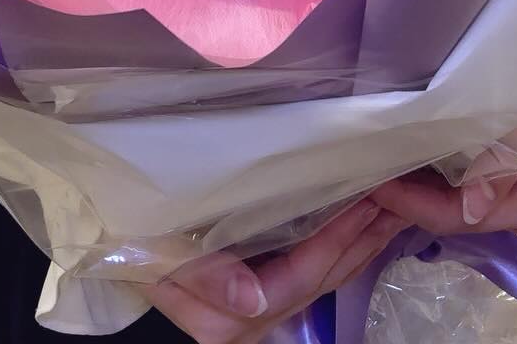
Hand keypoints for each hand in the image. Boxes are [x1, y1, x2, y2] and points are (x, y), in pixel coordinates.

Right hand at [145, 198, 407, 343]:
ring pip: (323, 281)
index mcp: (221, 316)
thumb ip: (203, 278)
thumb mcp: (158, 253)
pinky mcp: (259, 299)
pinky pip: (314, 276)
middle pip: (319, 281)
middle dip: (362, 238)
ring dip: (362, 241)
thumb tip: (253, 303)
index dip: (334, 241)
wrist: (115, 243)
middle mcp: (244, 324)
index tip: (368, 198)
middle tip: (401, 191)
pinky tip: (367, 223)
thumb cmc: (135, 237)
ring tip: (398, 202)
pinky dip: (344, 247)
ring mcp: (254, 315)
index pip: (296, 279)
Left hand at [367, 129, 516, 238]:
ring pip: (459, 202)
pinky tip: (411, 152)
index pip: (462, 218)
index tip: (376, 183)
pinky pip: (464, 182)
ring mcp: (515, 185)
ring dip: (421, 189)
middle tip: (370, 177)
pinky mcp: (508, 163)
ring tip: (382, 166)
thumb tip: (473, 211)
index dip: (415, 206)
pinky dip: (435, 174)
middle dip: (413, 203)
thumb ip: (503, 164)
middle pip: (458, 217)